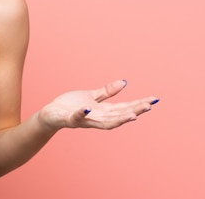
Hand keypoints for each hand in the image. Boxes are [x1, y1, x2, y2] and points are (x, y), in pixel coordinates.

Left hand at [38, 79, 158, 131]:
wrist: (50, 114)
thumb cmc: (70, 106)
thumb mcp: (91, 97)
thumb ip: (107, 92)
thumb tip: (125, 82)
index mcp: (103, 111)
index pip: (124, 108)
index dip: (139, 104)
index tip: (154, 100)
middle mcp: (97, 118)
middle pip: (119, 115)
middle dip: (134, 111)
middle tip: (149, 107)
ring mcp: (84, 120)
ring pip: (104, 122)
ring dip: (118, 119)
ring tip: (132, 115)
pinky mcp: (70, 119)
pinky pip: (77, 117)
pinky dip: (83, 113)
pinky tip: (88, 108)